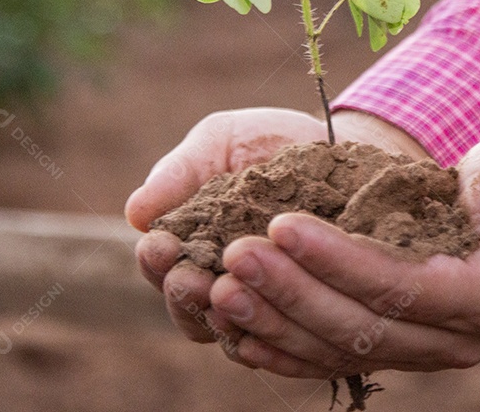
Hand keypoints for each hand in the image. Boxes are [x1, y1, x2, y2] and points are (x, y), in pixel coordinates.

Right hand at [125, 107, 427, 344]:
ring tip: (227, 294)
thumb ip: (179, 173)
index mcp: (191, 244)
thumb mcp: (222, 141)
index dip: (155, 261)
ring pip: (235, 328)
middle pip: (189, 308)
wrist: (344, 145)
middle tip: (188, 279)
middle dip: (183, 295)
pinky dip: (276, 330)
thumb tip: (135, 213)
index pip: (161, 267)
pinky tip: (275, 312)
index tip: (159, 246)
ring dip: (224, 316)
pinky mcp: (308, 309)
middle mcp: (222, 281)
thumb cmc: (270, 142)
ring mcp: (265, 300)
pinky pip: (287, 338)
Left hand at [206, 131, 479, 377]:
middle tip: (234, 254)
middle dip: (292, 292)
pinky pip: (324, 359)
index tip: (281, 225)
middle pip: (359, 327)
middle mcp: (451, 338)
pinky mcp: (387, 349)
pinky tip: (231, 326)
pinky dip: (277, 346)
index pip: (405, 287)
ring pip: (333, 350)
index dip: (341, 260)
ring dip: (272, 321)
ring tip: (217, 286)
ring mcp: (416, 351)